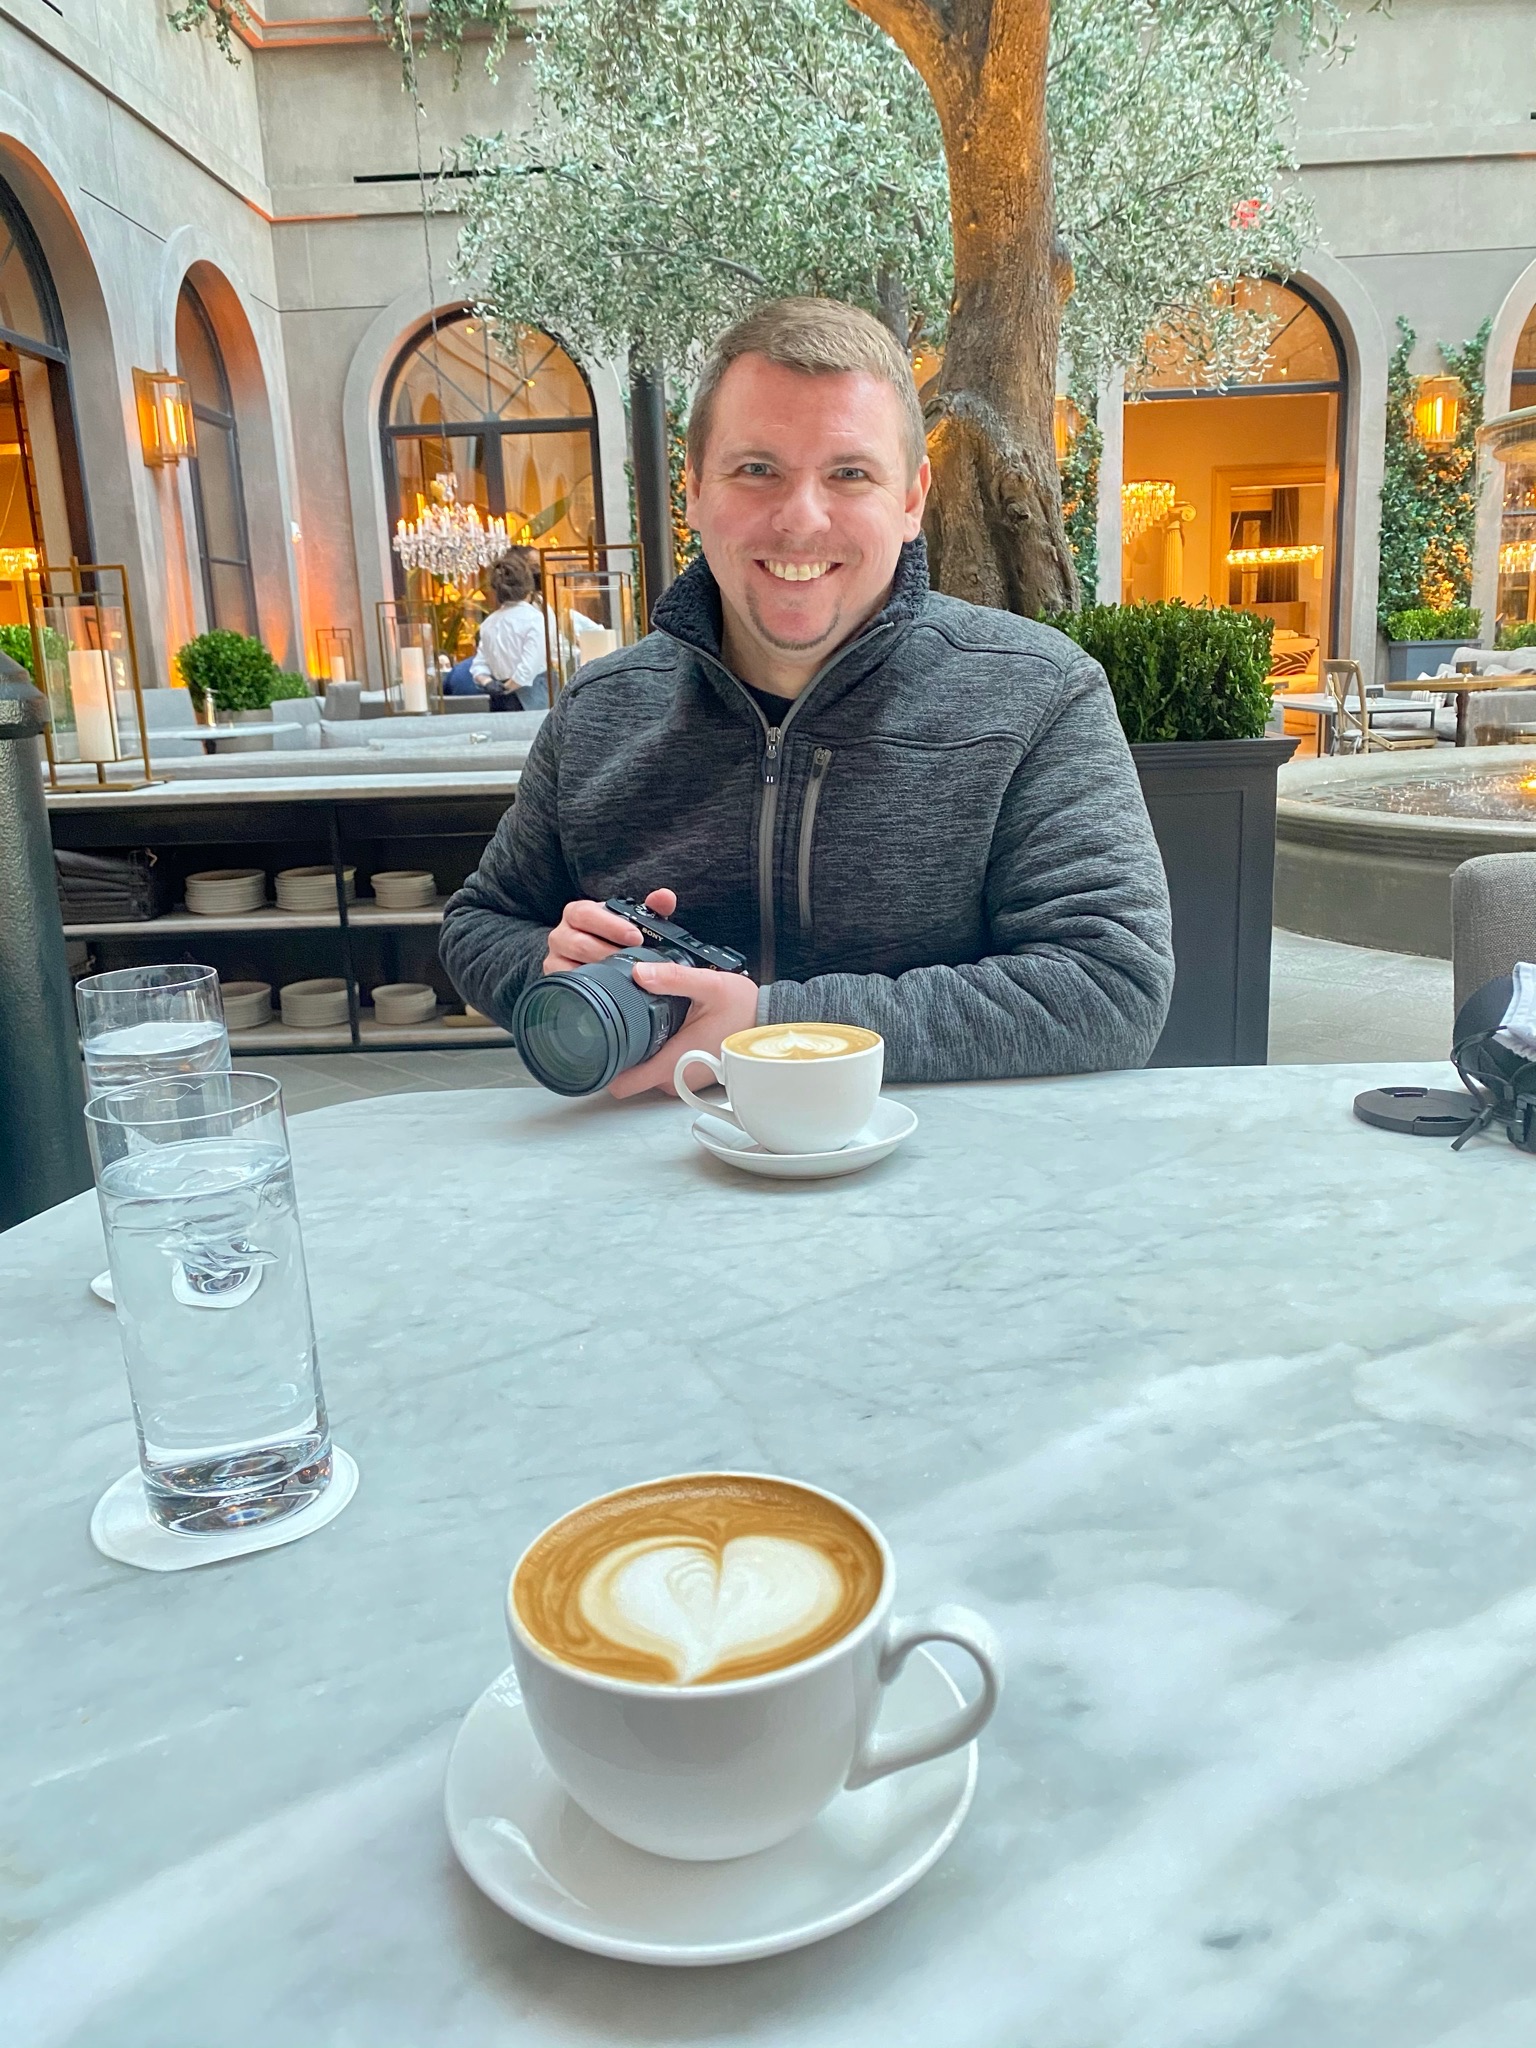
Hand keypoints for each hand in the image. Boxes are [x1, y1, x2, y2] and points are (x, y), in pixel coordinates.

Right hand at [542, 888, 676, 974]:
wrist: (597, 961)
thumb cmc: (616, 939)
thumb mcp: (634, 922)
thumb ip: (652, 908)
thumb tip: (666, 897)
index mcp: (578, 913)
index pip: (586, 914)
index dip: (611, 925)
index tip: (635, 936)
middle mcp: (562, 934)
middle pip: (578, 942)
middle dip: (609, 952)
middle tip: (634, 959)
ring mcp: (556, 958)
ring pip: (572, 964)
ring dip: (600, 970)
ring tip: (624, 974)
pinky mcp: (556, 979)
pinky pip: (568, 984)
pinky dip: (587, 987)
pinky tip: (607, 989)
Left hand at [608, 961, 760, 1099]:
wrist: (769, 1024)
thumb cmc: (744, 1010)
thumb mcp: (710, 985)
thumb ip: (673, 978)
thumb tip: (640, 973)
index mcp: (674, 1062)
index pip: (622, 1084)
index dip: (605, 1065)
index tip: (599, 1042)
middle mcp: (676, 1079)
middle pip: (629, 1074)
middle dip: (624, 1050)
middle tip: (631, 1020)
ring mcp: (682, 1081)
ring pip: (645, 1072)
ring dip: (643, 1051)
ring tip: (654, 1023)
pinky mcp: (689, 1078)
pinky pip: (662, 1070)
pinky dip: (660, 1053)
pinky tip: (670, 1031)